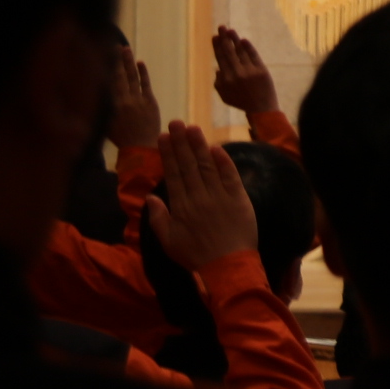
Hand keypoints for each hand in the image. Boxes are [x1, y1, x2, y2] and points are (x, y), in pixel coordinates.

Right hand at [107, 47, 165, 154]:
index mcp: (111, 107)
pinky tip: (139, 63)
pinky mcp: (150, 103)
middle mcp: (124, 101)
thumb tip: (95, 91)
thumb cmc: (120, 138)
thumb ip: (102, 107)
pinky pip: (145, 84)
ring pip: (132, 77)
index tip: (102, 54)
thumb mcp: (105, 123)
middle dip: (116, 60)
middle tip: (115, 45)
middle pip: (119, 76)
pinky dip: (142, 73)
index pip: (107, 82)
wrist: (141, 148)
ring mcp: (138, 101)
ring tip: (125, 49)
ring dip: (128, 62)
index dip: (105, 68)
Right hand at [153, 122, 259, 270]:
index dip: (168, 154)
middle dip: (181, 142)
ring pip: (207, 166)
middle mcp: (199, 197)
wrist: (227, 266)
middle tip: (175, 123)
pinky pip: (230, 176)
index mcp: (181, 207)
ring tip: (192, 128)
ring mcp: (219, 196)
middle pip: (188, 165)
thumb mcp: (169, 242)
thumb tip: (151, 198)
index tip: (163, 137)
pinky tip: (215, 147)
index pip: (173, 174)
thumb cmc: (196, 256)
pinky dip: (223, 161)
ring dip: (199, 146)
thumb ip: (158, 218)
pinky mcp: (238, 198)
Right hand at [208, 28, 276, 134]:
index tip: (214, 36)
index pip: (220, 59)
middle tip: (221, 27)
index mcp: (226, 80)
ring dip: (235, 39)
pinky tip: (243, 40)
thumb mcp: (225, 96)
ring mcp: (249, 71)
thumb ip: (218, 83)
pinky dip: (248, 47)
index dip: (217, 47)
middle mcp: (236, 74)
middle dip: (224, 38)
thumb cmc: (241, 102)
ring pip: (240, 52)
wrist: (262, 109)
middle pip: (229, 52)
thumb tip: (217, 68)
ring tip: (230, 30)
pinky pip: (253, 56)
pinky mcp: (261, 70)